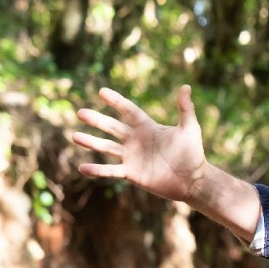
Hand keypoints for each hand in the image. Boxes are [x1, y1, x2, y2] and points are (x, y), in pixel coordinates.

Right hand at [74, 85, 207, 203]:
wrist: (193, 181)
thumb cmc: (193, 154)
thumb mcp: (190, 129)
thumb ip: (185, 108)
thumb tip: (185, 86)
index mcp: (148, 128)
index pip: (128, 111)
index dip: (116, 101)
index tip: (101, 91)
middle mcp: (136, 141)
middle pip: (112, 127)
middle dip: (96, 120)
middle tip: (80, 113)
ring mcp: (132, 157)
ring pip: (107, 148)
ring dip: (91, 142)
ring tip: (75, 136)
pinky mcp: (132, 174)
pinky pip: (111, 171)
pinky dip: (97, 170)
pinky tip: (82, 168)